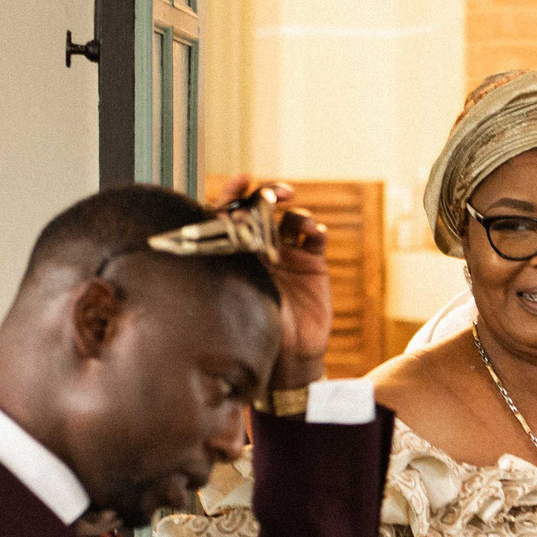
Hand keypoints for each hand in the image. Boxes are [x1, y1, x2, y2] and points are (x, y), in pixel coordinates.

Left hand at [214, 177, 332, 390]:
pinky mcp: (313, 264)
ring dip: (295, 212)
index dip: (236, 192)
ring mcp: (288, 254)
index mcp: (236, 251)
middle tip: (276, 193)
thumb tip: (221, 222)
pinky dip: (316, 231)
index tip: (242, 181)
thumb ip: (232, 258)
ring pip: (292, 219)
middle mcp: (261, 248)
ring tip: (297, 217)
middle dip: (270, 194)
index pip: (232, 212)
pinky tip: (314, 235)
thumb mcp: (236, 289)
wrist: (288, 356)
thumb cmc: (255, 327)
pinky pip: (315, 239)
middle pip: (264, 208)